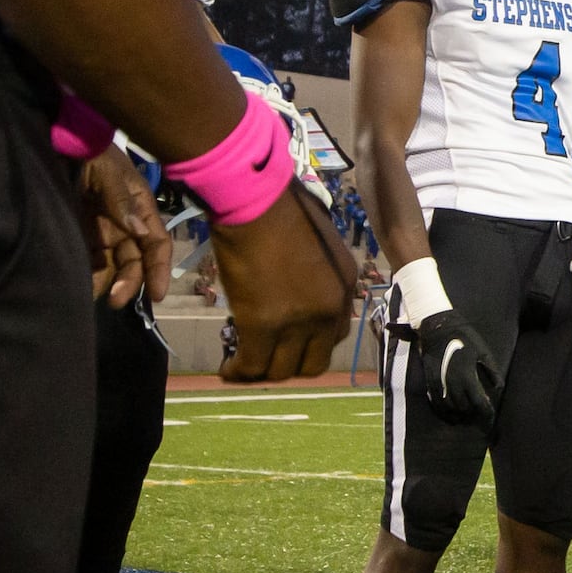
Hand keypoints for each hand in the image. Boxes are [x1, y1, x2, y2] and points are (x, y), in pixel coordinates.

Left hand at [78, 144, 165, 310]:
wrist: (61, 140)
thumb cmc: (92, 152)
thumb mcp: (108, 172)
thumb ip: (122, 201)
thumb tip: (139, 232)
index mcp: (139, 208)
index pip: (156, 243)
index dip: (159, 269)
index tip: (156, 295)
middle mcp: (124, 224)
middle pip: (134, 260)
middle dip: (128, 282)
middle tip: (114, 301)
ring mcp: (101, 230)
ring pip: (110, 265)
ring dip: (105, 282)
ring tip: (89, 295)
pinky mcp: (80, 233)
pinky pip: (87, 260)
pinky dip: (85, 274)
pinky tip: (76, 284)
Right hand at [209, 188, 358, 383]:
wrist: (255, 200)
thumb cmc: (280, 207)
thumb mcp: (318, 242)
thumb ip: (315, 270)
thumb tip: (296, 285)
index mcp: (344, 287)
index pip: (335, 336)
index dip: (310, 345)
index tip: (289, 344)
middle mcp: (328, 310)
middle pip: (313, 363)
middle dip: (288, 366)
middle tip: (265, 358)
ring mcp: (298, 321)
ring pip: (281, 370)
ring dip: (261, 372)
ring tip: (241, 366)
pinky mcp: (263, 325)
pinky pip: (252, 365)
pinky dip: (239, 372)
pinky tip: (227, 369)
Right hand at [404, 304, 497, 421]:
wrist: (438, 328)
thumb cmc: (465, 338)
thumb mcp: (483, 352)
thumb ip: (492, 371)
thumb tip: (499, 388)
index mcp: (467, 376)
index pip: (479, 402)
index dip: (486, 412)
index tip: (491, 417)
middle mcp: (452, 383)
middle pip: (464, 408)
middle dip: (473, 413)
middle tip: (479, 414)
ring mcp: (439, 383)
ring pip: (449, 408)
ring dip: (458, 414)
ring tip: (465, 416)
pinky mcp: (430, 381)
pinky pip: (435, 403)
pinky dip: (443, 412)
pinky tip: (449, 414)